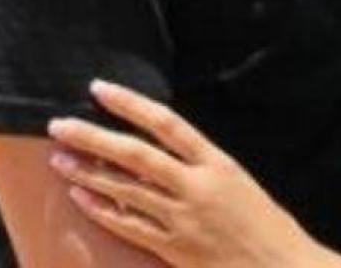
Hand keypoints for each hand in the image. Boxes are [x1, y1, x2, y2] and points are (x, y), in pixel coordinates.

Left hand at [48, 80, 314, 267]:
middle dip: (93, 137)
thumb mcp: (238, 184)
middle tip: (58, 125)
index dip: (130, 104)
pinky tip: (80, 196)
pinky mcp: (174, 249)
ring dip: (88, 173)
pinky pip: (129, 226)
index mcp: (218, 163)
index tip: (99, 89)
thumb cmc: (265, 225)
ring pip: (125, 190)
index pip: (166, 123)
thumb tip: (159, 150)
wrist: (282, 267)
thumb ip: (201, 166)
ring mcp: (184, 219)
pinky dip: (102, 210)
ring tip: (58, 158)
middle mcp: (198, 186)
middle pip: (135, 154)